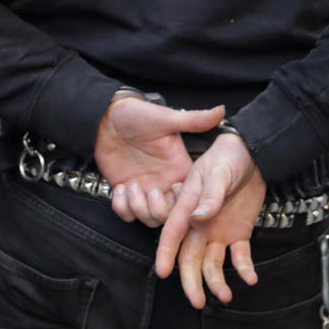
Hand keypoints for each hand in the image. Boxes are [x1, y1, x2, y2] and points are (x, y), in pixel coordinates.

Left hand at [94, 95, 224, 225]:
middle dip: (158, 210)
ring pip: (148, 219)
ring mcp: (144, 188)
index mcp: (179, 169)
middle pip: (169, 216)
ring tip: (131, 186)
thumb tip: (221, 110)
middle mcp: (164, 183)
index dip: (182, 202)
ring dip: (137, 208)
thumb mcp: (166, 118)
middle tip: (148, 190)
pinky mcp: (126, 191)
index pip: (189, 199)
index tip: (172, 187)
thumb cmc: (137, 114)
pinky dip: (121, 206)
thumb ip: (194, 120)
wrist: (107, 116)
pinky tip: (120, 187)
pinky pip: (126, 214)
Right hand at [156, 131, 264, 308]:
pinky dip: (243, 269)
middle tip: (196, 303)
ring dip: (216, 281)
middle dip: (191, 281)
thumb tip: (198, 218)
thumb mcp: (218, 172)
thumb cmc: (228, 157)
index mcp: (188, 207)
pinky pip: (239, 256)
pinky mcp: (238, 233)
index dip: (166, 253)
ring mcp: (218, 230)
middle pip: (190, 257)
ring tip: (225, 296)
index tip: (162, 273)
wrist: (254, 154)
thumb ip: (210, 195)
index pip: (173, 233)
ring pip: (211, 262)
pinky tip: (250, 278)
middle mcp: (199, 224)